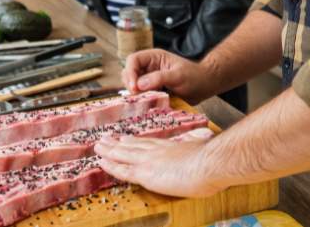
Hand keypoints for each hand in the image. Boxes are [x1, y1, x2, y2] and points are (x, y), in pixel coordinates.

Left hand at [95, 129, 223, 196]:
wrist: (208, 163)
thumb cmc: (211, 159)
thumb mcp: (204, 146)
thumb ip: (200, 143)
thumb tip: (206, 134)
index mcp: (170, 147)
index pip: (148, 143)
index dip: (134, 141)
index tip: (125, 138)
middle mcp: (156, 151)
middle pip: (132, 146)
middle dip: (117, 143)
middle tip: (105, 139)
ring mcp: (149, 161)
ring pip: (123, 155)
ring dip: (109, 151)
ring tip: (98, 146)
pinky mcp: (145, 173)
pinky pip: (122, 170)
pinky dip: (110, 165)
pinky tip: (101, 162)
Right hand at [122, 49, 219, 103]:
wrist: (204, 86)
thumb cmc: (194, 77)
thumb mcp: (178, 76)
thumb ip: (159, 78)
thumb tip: (139, 84)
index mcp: (154, 57)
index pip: (133, 60)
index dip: (131, 73)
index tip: (135, 88)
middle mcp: (149, 67)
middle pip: (128, 73)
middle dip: (131, 84)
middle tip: (140, 97)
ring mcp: (149, 79)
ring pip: (132, 85)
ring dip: (135, 94)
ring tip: (146, 101)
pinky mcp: (152, 91)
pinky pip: (140, 95)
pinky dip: (141, 100)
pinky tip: (148, 105)